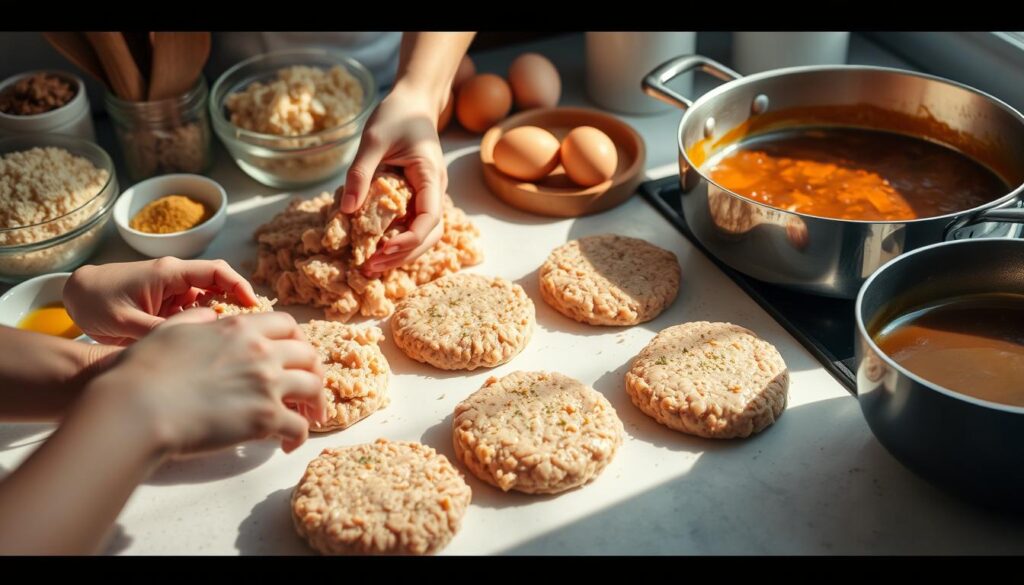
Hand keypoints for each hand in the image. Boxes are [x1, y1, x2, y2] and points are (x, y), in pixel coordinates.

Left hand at [64, 257, 259, 345]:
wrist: (79, 295)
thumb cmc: (98, 302)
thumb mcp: (126, 323)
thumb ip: (159, 331)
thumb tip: (192, 342)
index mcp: (170, 273)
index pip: (216, 272)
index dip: (240, 287)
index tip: (254, 306)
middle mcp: (178, 278)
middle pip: (221, 284)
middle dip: (238, 304)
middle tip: (251, 328)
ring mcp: (176, 290)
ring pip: (212, 299)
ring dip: (224, 316)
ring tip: (234, 339)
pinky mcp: (172, 303)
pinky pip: (198, 310)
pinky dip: (207, 323)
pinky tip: (211, 341)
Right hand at [85, 309, 326, 454]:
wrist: (137, 409)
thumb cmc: (143, 372)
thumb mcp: (170, 330)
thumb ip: (195, 319)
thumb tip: (209, 315)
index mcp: (240, 328)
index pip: (287, 325)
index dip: (297, 341)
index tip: (296, 356)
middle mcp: (260, 352)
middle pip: (308, 356)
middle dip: (313, 372)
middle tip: (308, 390)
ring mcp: (266, 384)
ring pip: (313, 388)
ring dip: (315, 404)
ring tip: (308, 418)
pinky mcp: (264, 418)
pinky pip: (298, 427)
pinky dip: (298, 437)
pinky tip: (287, 445)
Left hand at [337, 84, 444, 275]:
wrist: (413, 102)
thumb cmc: (396, 115)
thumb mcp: (372, 139)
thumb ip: (360, 173)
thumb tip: (347, 211)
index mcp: (431, 177)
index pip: (429, 219)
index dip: (409, 241)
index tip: (382, 250)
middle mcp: (435, 191)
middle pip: (430, 236)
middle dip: (402, 255)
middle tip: (370, 267)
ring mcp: (428, 196)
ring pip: (423, 235)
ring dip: (400, 253)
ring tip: (370, 266)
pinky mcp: (417, 197)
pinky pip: (411, 226)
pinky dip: (396, 241)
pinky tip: (374, 249)